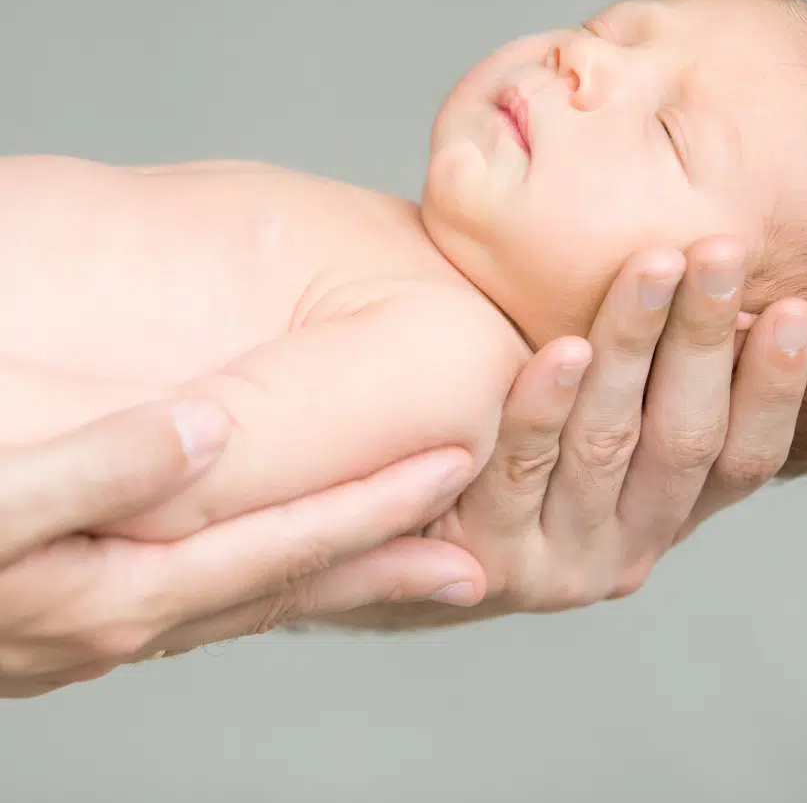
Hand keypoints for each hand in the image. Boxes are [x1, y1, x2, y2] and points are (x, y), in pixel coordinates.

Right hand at [0, 399, 484, 697]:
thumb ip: (92, 468)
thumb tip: (206, 429)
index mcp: (121, 590)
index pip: (281, 549)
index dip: (372, 512)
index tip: (452, 473)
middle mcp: (129, 622)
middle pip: (283, 589)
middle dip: (380, 567)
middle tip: (475, 560)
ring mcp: (107, 629)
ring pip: (248, 601)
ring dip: (334, 582)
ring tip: (416, 566)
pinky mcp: (80, 619)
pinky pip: (200, 603)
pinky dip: (264, 584)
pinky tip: (281, 567)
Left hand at [331, 236, 806, 628]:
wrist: (418, 528)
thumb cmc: (524, 446)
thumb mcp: (598, 424)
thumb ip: (651, 384)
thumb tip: (721, 278)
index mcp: (670, 515)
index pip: (745, 458)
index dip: (776, 388)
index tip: (799, 308)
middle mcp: (630, 548)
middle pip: (684, 439)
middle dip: (706, 338)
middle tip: (722, 251)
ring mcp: (561, 559)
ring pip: (608, 442)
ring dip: (636, 348)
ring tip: (656, 266)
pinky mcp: (489, 557)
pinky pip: (519, 467)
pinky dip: (546, 405)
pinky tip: (564, 348)